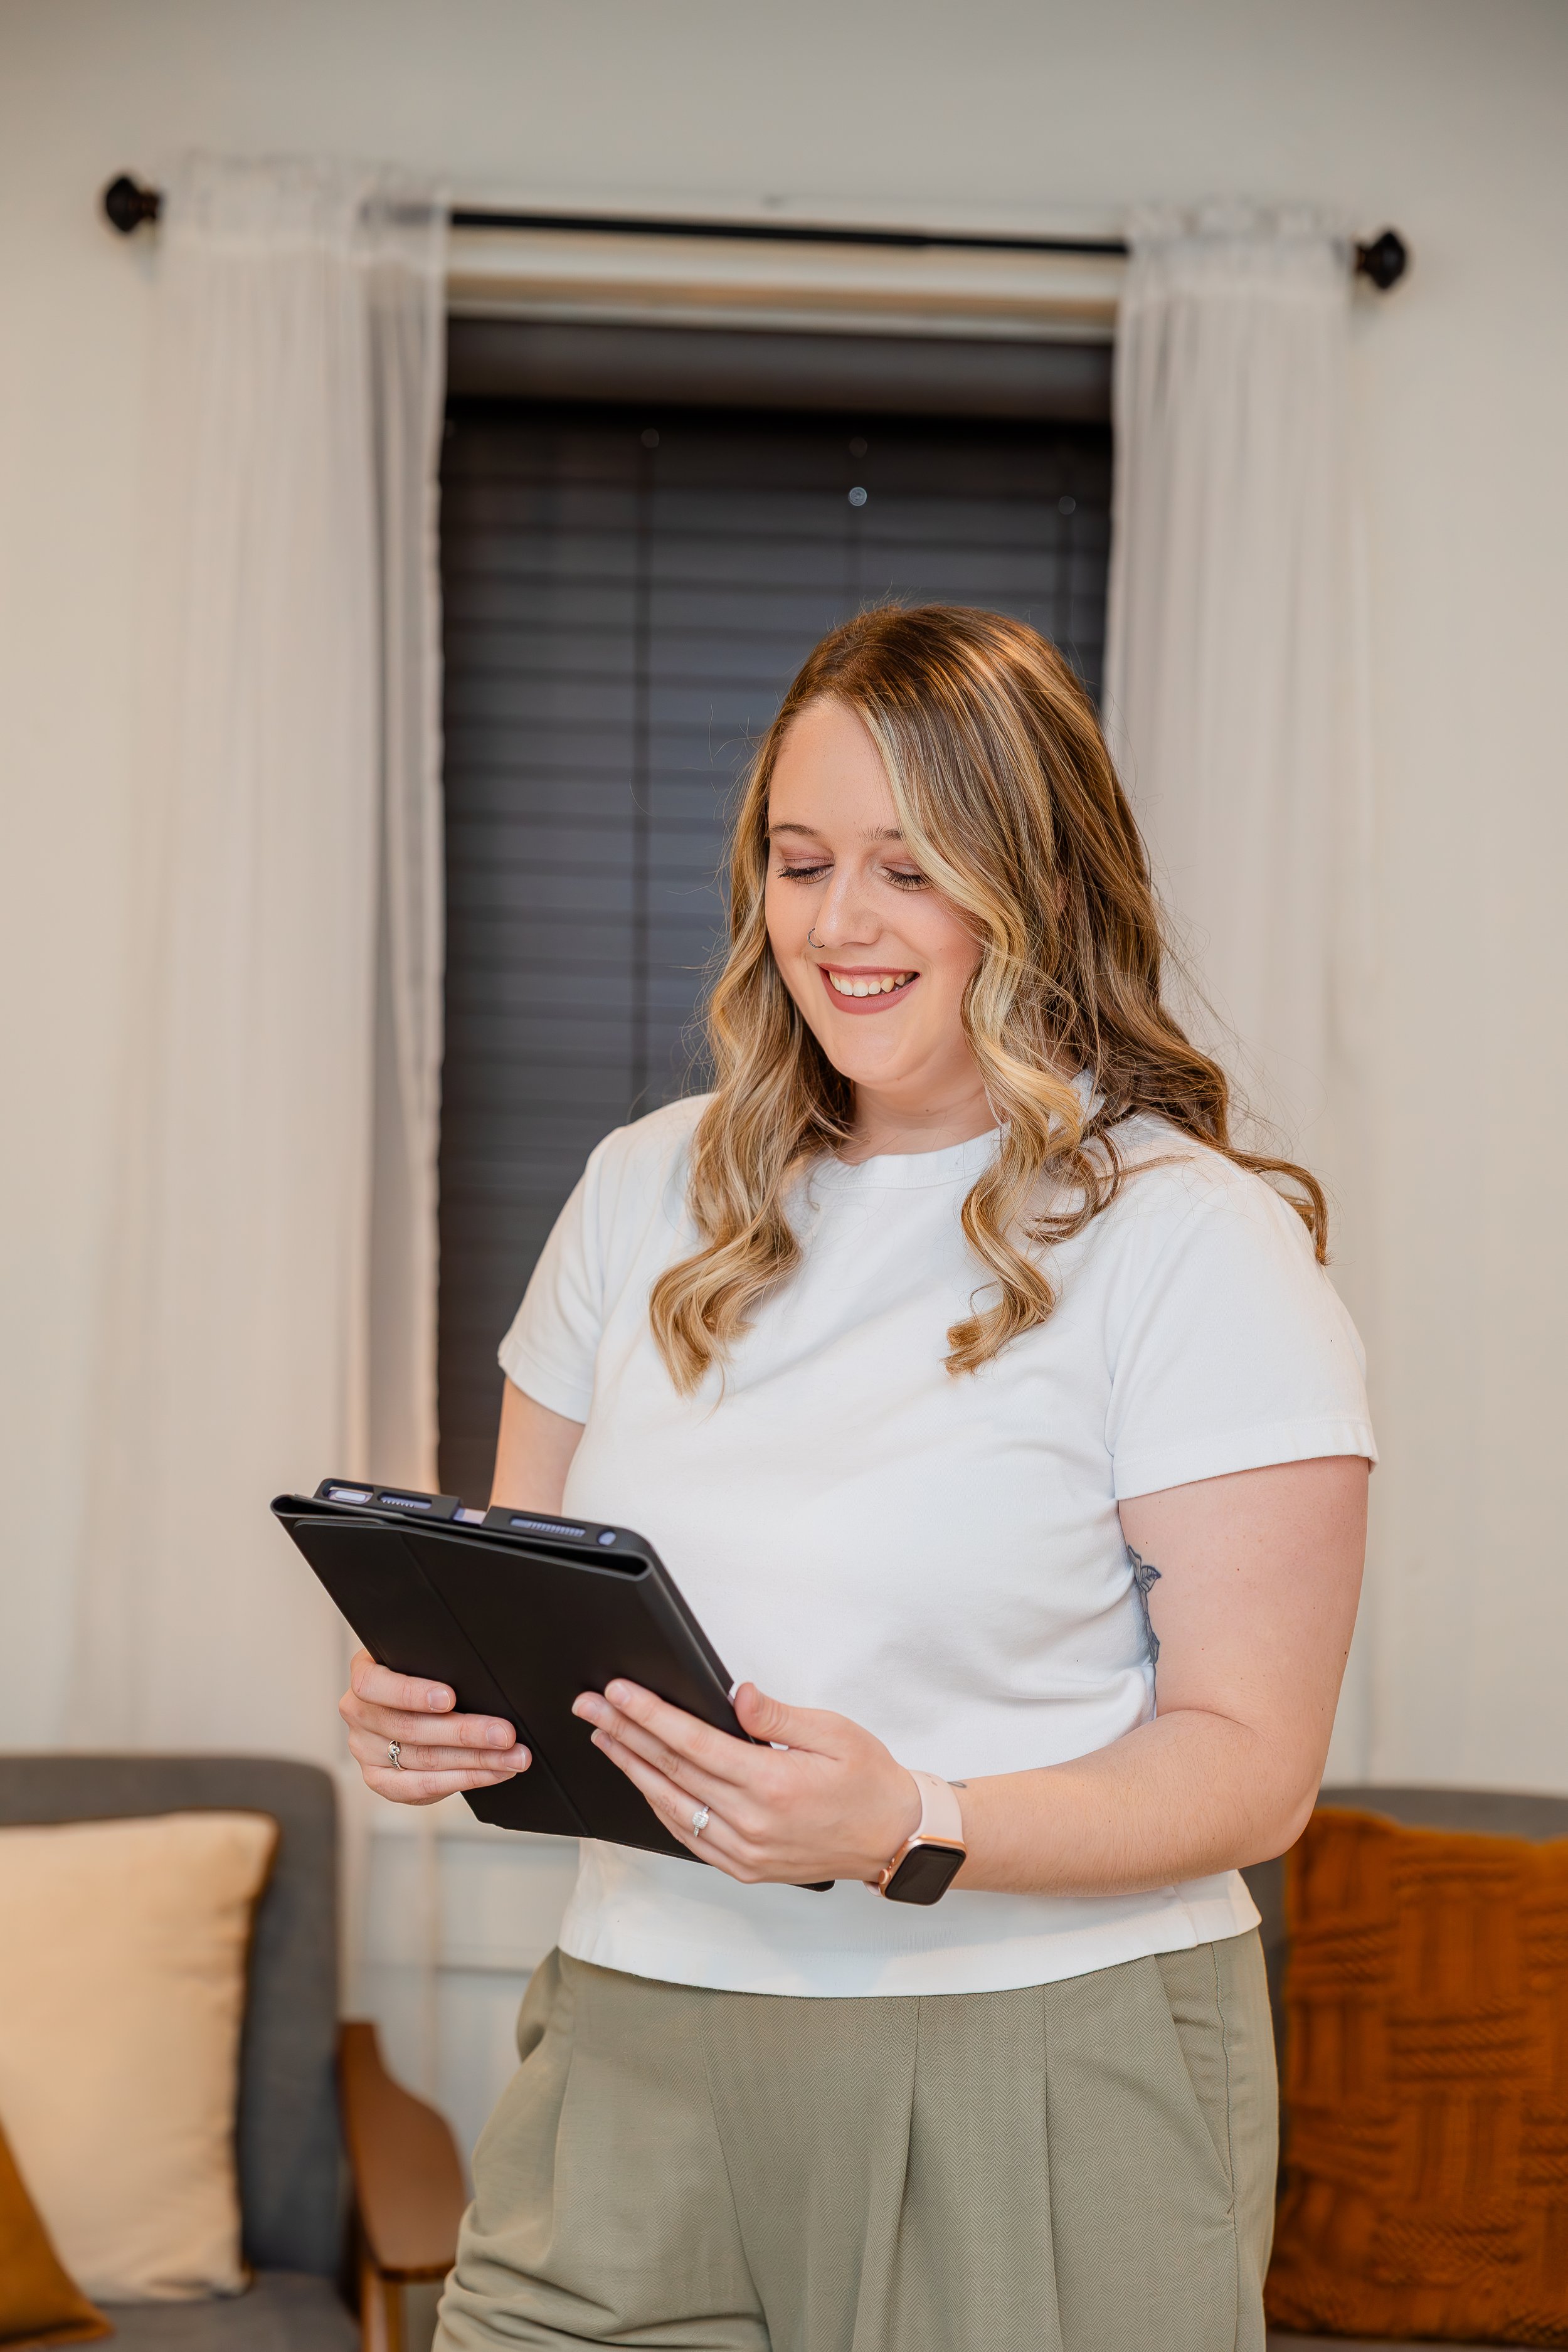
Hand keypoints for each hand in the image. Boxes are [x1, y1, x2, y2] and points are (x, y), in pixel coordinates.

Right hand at [339, 1648, 531, 1805]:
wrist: (414, 1705)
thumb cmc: (429, 1677)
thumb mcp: (426, 1663)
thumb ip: (442, 1666)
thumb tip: (487, 1679)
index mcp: (365, 1674)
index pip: (373, 1684)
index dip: (411, 1693)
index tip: (450, 1698)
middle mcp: (358, 1712)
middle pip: (410, 1728)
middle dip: (466, 1732)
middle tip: (506, 1734)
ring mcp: (365, 1749)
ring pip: (424, 1759)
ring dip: (477, 1759)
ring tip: (513, 1756)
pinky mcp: (379, 1779)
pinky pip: (422, 1787)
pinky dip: (465, 1779)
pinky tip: (494, 1772)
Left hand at [571, 1680, 921, 1884]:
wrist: (894, 1838)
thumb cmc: (869, 1780)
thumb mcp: (834, 1732)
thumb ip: (778, 1716)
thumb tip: (737, 1696)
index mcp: (773, 1784)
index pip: (693, 1743)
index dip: (649, 1715)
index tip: (618, 1692)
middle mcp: (752, 1823)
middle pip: (671, 1771)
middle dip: (624, 1733)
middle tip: (590, 1706)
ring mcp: (745, 1851)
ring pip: (672, 1805)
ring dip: (631, 1769)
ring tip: (603, 1737)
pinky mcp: (745, 1867)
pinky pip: (688, 1836)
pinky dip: (659, 1806)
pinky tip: (642, 1781)